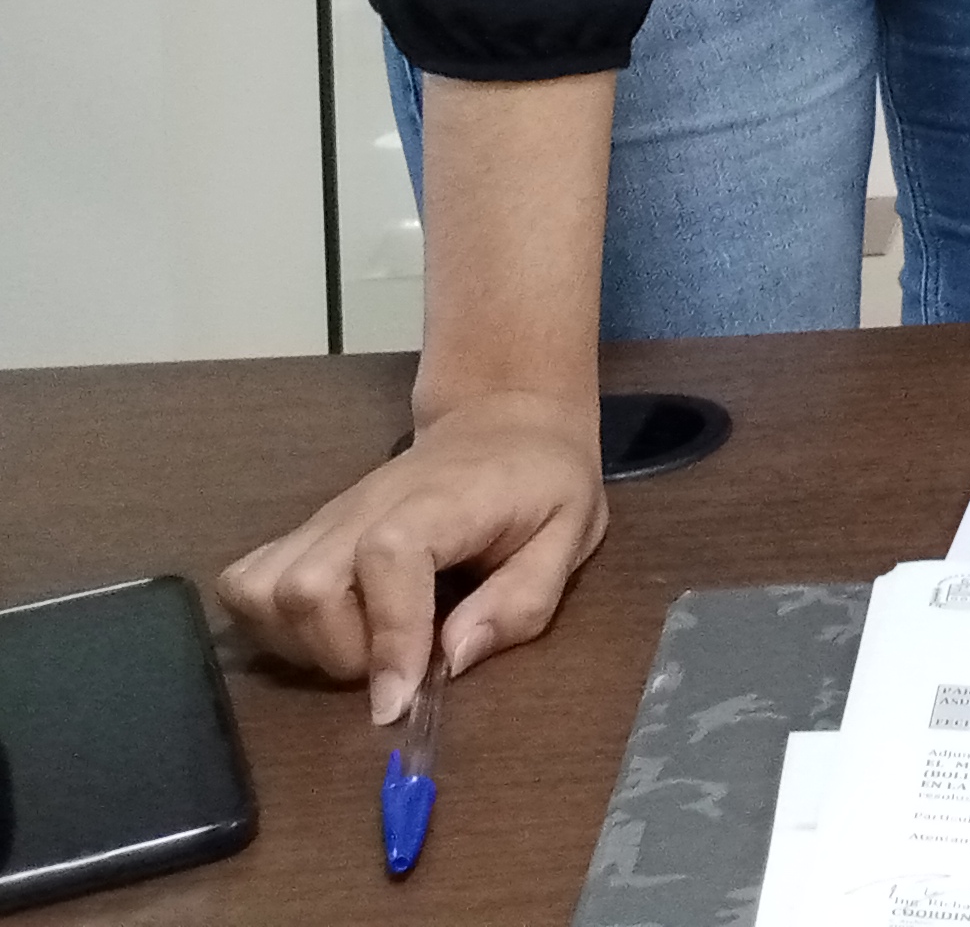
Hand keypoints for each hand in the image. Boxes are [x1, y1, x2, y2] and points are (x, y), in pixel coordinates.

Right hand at [218, 387, 608, 718]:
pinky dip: (270, 625)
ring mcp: (325, 519)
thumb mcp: (570, 534)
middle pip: (304, 586)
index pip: (388, 556)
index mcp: (442, 502)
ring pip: (260, 590)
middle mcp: (366, 507)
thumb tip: (456, 656)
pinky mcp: (302, 535)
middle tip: (395, 668)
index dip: (390, 634)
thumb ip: (523, 598)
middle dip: (342, 655)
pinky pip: (246, 583)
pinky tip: (324, 634)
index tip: (401, 698)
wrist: (502, 426)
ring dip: (301, 646)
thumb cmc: (541, 485)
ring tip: (362, 650)